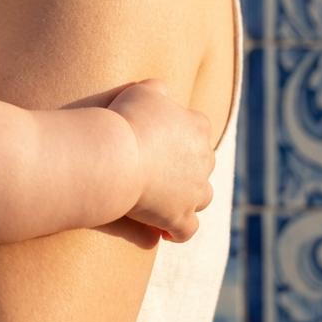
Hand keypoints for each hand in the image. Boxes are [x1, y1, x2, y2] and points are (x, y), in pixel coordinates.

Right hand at [108, 79, 213, 242]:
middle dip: (186, 167)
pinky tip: (162, 231)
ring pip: (201, 197)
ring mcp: (195, 191)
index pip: (198, 128)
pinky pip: (187, 229)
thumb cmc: (127, 118)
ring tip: (164, 199)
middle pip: (202, 164)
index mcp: (197, 126)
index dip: (180, 133)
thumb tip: (164, 93)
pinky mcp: (181, 217)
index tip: (161, 137)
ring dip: (187, 198)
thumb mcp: (143, 90)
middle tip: (159, 168)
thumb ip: (159, 90)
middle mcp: (204, 160)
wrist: (117, 154)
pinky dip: (177, 230)